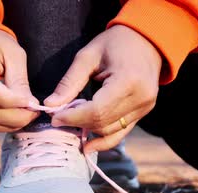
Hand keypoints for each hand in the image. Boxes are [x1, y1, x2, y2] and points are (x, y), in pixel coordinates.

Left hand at [44, 25, 161, 152]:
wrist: (147, 41)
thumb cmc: (116, 42)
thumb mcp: (88, 56)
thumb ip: (70, 82)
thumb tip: (50, 105)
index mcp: (128, 81)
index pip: (96, 110)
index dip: (73, 117)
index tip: (53, 116)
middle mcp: (140, 99)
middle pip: (102, 123)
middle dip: (77, 123)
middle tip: (57, 118)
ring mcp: (144, 108)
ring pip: (109, 131)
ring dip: (88, 130)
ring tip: (70, 122)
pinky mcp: (143, 113)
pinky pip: (121, 133)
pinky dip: (103, 140)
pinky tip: (87, 146)